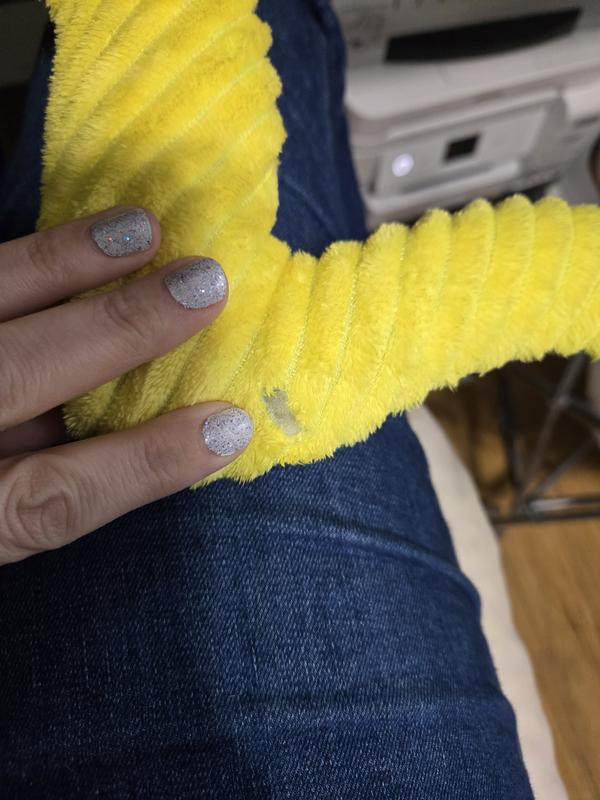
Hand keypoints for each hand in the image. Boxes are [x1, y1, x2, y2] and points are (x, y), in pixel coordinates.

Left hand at [0, 206, 252, 564]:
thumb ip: (43, 495)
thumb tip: (156, 434)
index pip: (50, 498)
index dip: (142, 465)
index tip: (228, 426)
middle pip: (15, 375)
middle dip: (116, 331)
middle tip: (206, 285)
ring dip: (57, 263)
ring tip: (139, 230)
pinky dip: (14, 258)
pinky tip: (61, 235)